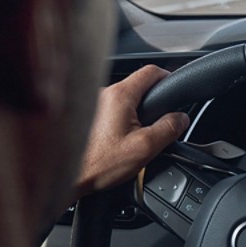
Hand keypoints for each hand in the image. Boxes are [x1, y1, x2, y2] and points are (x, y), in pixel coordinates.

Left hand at [74, 65, 188, 197]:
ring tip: (134, 137)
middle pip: (136, 86)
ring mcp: (90, 102)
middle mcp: (103, 93)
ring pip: (121, 100)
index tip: (174, 89)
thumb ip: (168, 129)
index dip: (168, 77)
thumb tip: (181, 118)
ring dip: (132, 113)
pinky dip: (117, 121)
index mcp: (120, 95)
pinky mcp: (83, 115)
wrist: (64, 175)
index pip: (151, 71)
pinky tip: (116, 141)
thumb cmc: (97, 163)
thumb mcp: (145, 148)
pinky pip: (108, 110)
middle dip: (150, 101)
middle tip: (158, 123)